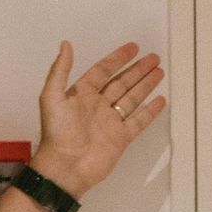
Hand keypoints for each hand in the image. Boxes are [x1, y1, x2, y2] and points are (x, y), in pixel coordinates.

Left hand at [32, 40, 166, 197]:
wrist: (66, 166)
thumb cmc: (56, 133)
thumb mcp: (52, 96)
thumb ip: (60, 70)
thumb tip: (65, 45)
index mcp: (82, 93)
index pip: (103, 70)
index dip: (118, 58)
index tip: (133, 48)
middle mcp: (98, 105)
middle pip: (122, 82)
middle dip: (138, 69)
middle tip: (153, 58)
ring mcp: (110, 121)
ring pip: (132, 98)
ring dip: (146, 85)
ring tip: (159, 72)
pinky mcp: (121, 138)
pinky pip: (139, 121)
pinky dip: (150, 111)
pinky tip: (159, 101)